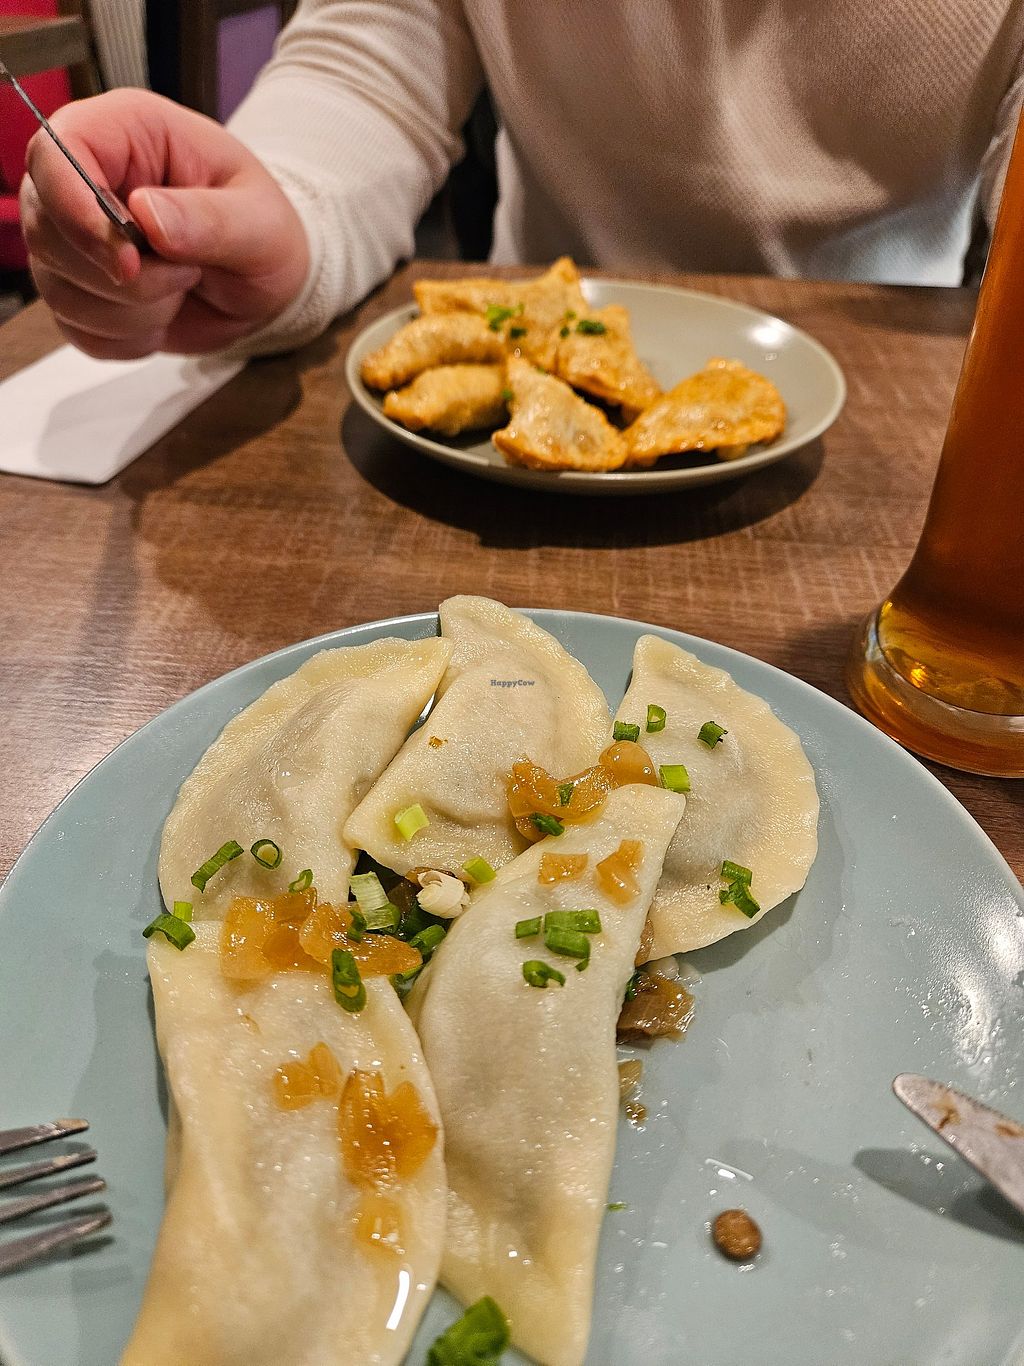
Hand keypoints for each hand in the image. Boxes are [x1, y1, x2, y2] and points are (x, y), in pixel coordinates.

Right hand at [20, 89, 309, 358]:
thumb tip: (146, 215)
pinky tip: (163, 317)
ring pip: (59, 290)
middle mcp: (88, 180)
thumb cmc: (266, 233)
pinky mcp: (83, 292)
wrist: (268, 282)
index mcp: (127, 133)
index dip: (73, 207)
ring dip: (131, 311)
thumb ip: (208, 219)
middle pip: (45, 231)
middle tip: (187, 273)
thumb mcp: (260, 222)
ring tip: (183, 287)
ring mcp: (77, 240)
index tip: (127, 260)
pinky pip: (77, 329)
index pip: (54, 153)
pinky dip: (126, 338)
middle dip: (122, 277)